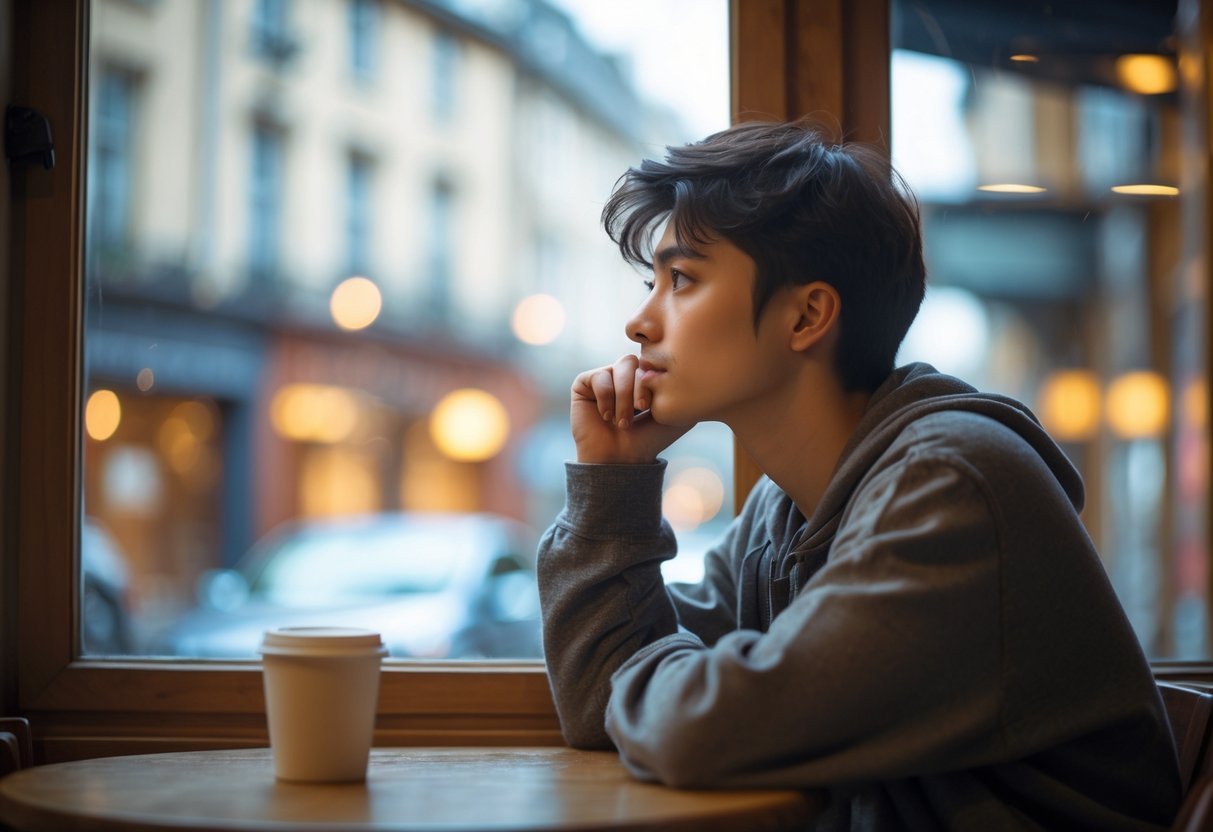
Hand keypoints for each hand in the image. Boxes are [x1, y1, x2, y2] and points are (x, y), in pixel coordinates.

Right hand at [570, 354, 691, 463]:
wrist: (621, 459)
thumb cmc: (648, 440)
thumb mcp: (675, 414)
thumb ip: (684, 390)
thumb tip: (686, 368)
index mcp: (646, 378)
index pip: (653, 363)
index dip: (652, 382)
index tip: (651, 408)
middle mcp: (625, 375)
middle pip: (637, 362)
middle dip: (639, 388)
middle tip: (640, 410)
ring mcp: (605, 377)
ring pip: (621, 367)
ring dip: (624, 396)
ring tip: (622, 421)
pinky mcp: (584, 383)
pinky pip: (599, 377)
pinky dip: (606, 398)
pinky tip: (606, 417)